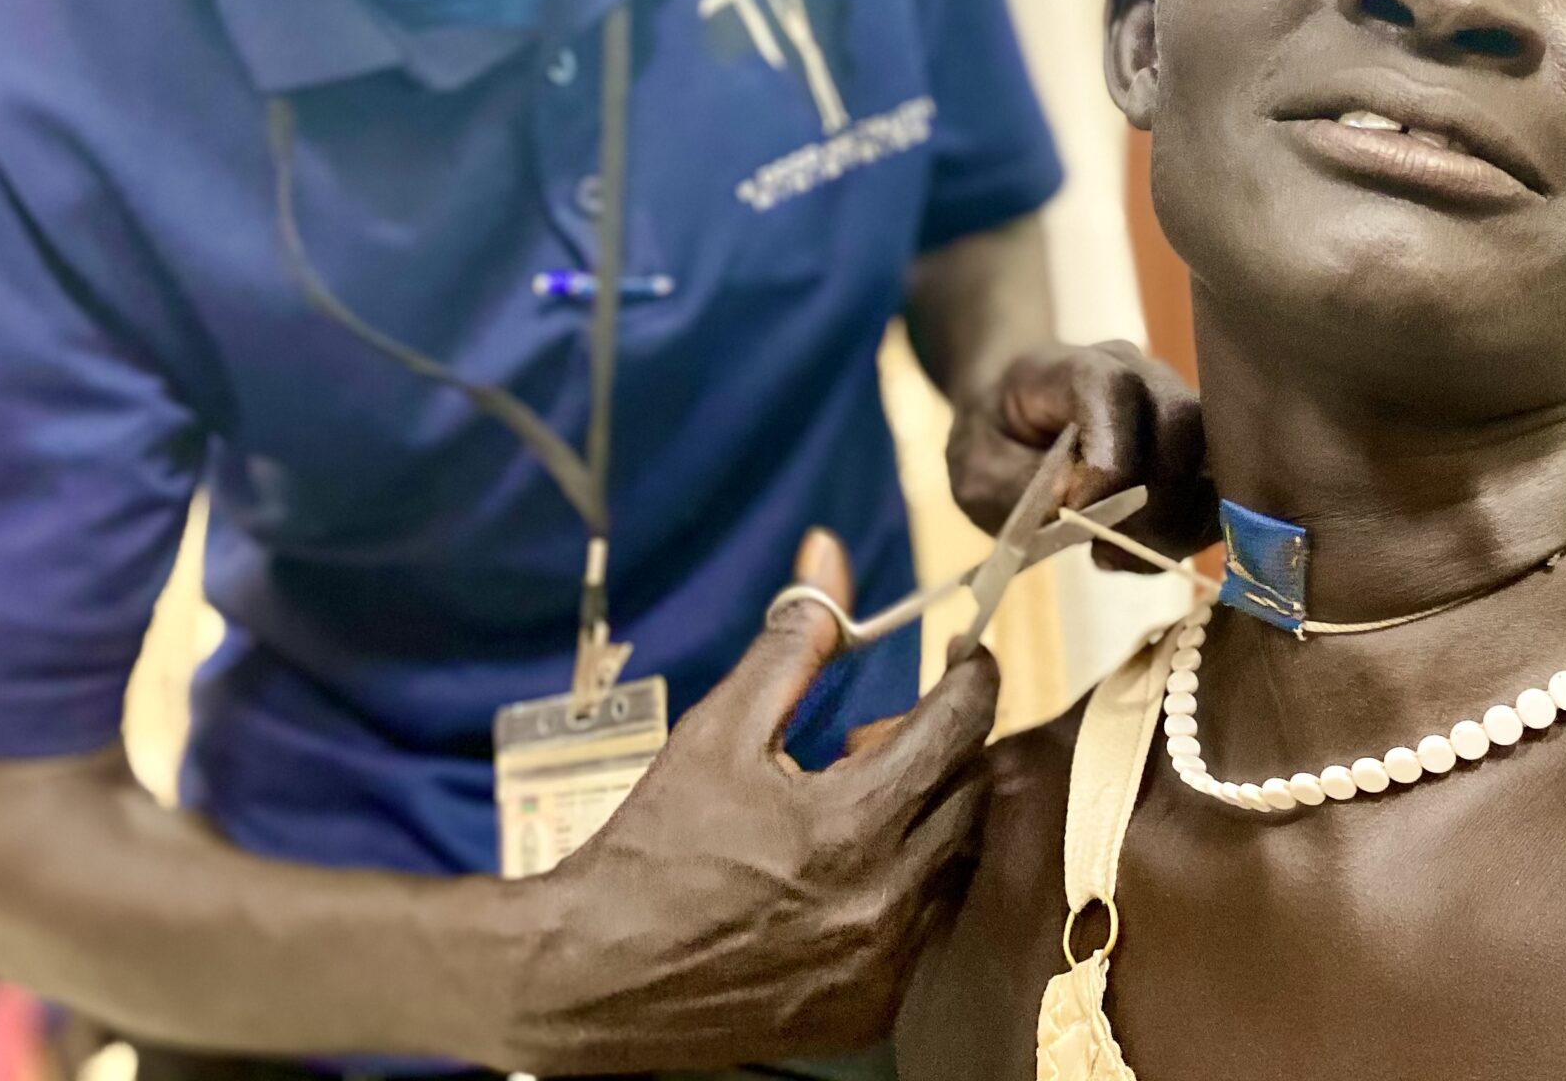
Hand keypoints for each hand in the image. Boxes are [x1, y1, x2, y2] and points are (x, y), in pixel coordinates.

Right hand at [514, 531, 999, 1073]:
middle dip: (936, 747)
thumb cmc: (653, 845)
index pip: (960, 725)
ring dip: (924, 818)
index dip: (970, 677)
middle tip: (868, 739)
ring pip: (954, 861)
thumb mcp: (719, 729)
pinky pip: (927, 928)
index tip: (964, 656)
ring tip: (849, 809)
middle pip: (968, 790)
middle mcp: (886, 900)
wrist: (595, 976)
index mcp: (853, 822)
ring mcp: (884, 966)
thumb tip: (828, 553)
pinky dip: (905, 887)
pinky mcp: (872, 1011)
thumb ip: (791, 641)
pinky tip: (844, 875)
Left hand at [946, 339, 1215, 569]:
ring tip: (1115, 557)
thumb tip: (1080, 509)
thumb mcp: (976, 470)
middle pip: (1183, 421)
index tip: (1078, 510)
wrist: (1012, 415)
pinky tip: (1136, 551)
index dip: (1110, 457)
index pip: (1115, 390)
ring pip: (1211, 460)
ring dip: (1175, 524)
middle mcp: (1140, 375)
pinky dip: (1184, 533)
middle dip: (1155, 500)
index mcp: (1075, 366)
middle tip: (1105, 551)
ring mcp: (1174, 407)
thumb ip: (1022, 487)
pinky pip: (1212, 492)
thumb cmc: (993, 438)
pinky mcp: (1193, 448)